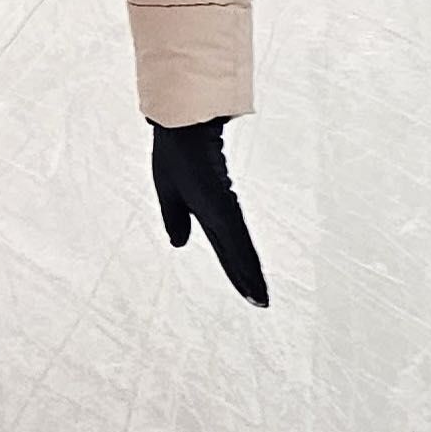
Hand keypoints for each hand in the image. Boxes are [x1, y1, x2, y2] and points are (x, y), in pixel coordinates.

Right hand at [150, 119, 268, 305]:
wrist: (180, 128)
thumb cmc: (175, 152)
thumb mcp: (168, 191)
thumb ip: (174, 217)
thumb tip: (179, 244)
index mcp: (208, 210)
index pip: (225, 246)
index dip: (236, 269)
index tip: (250, 291)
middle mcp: (219, 212)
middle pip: (235, 252)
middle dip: (246, 278)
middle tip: (262, 303)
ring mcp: (223, 209)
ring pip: (240, 250)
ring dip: (248, 275)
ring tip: (261, 298)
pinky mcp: (223, 205)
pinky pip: (235, 238)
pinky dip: (244, 259)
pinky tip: (252, 275)